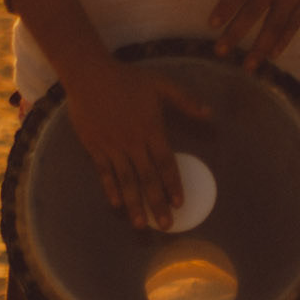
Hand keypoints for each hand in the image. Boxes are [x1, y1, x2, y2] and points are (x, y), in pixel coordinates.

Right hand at [62, 56, 208, 231]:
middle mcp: (132, 142)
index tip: (179, 203)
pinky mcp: (94, 146)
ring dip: (134, 203)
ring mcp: (112, 146)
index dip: (173, 184)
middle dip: (157, 203)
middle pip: (147, 177)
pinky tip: (116, 203)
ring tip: (141, 224)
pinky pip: (104, 172)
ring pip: (126, 180)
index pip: (165, 162)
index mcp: (151, 129)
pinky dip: (110, 188)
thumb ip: (185, 100)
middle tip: (166, 225)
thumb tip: (210, 113)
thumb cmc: (126, 79)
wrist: (88, 74)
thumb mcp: (160, 84)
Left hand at [206, 0, 299, 65]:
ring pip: (275, 23)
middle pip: (254, 10)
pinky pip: (295, 24)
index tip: (211, 24)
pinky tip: (273, 55)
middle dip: (236, 32)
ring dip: (261, 45)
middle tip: (220, 52)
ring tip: (248, 66)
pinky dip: (284, 40)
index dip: (226, 7)